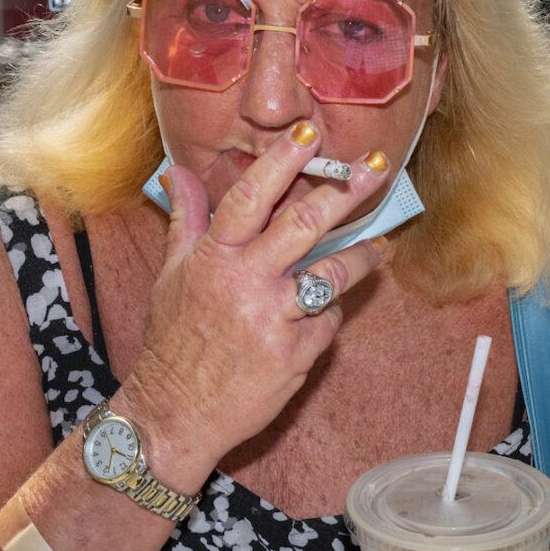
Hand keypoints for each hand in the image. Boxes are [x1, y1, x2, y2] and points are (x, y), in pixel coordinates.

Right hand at [116, 125, 393, 475]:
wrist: (176, 415)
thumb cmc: (172, 343)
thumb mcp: (170, 276)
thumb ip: (184, 220)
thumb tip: (175, 172)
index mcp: (212, 258)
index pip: (250, 197)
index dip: (282, 162)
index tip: (310, 136)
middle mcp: (245, 283)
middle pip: (305, 224)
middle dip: (346, 191)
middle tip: (377, 166)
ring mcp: (273, 319)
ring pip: (333, 272)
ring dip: (363, 255)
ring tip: (379, 244)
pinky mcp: (295, 354)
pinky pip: (328, 320)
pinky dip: (328, 312)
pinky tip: (321, 312)